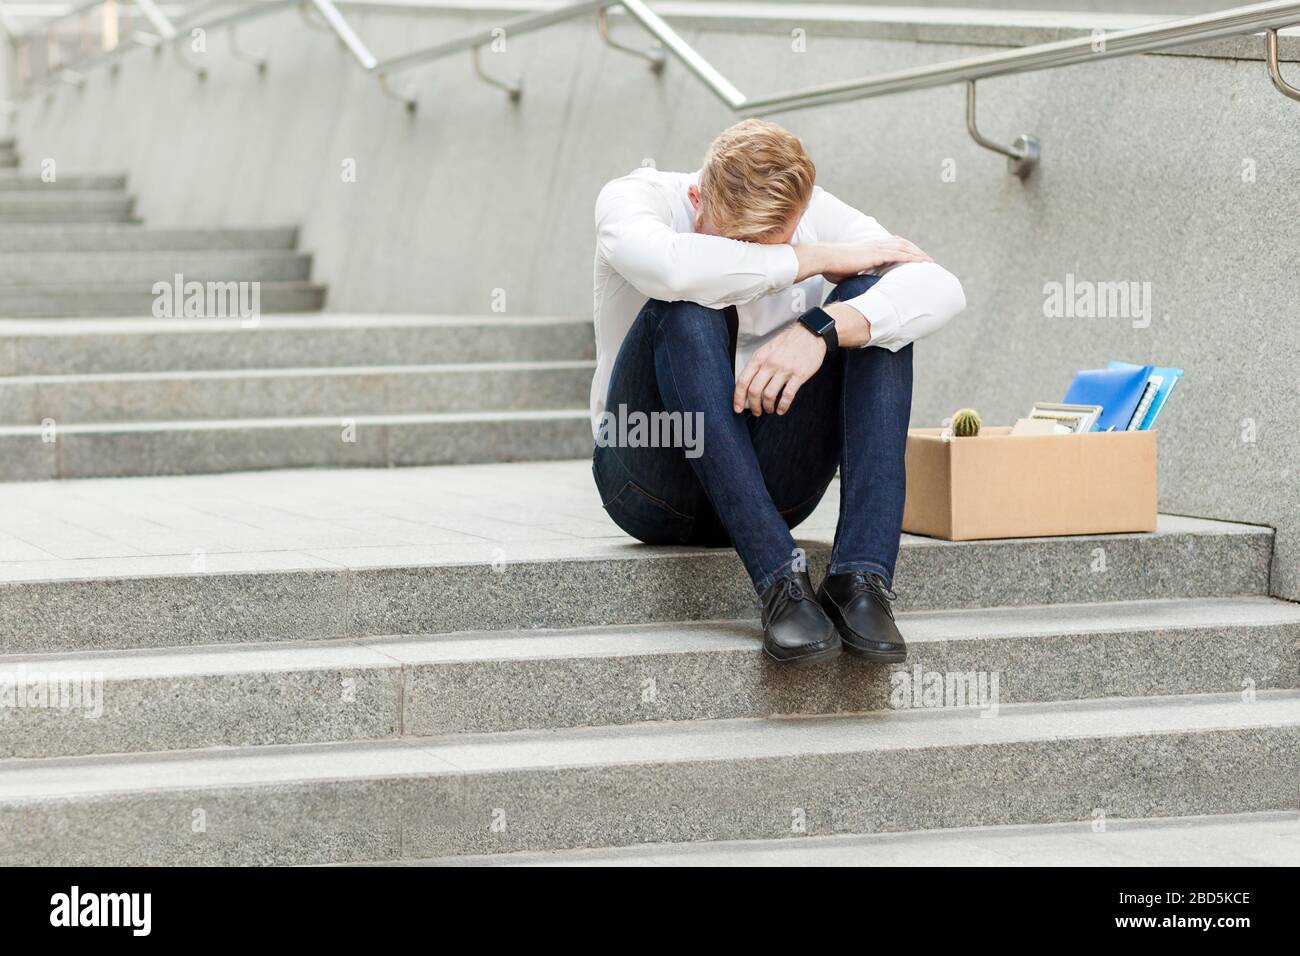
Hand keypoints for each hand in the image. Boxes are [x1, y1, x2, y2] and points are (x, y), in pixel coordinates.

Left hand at [734, 323, 826, 416]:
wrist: (810, 333)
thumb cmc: (788, 342)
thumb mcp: (767, 349)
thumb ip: (757, 365)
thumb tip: (748, 385)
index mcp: (759, 357)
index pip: (743, 381)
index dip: (738, 398)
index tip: (738, 408)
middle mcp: (769, 364)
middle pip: (754, 391)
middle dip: (753, 406)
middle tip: (756, 412)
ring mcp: (784, 370)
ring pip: (769, 395)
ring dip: (767, 407)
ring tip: (769, 409)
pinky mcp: (798, 375)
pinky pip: (787, 395)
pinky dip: (783, 406)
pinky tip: (781, 410)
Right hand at [802, 237, 931, 283]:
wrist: (824, 258)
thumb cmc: (831, 267)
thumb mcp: (846, 271)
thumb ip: (855, 275)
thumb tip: (854, 285)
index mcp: (870, 246)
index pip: (892, 244)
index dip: (905, 249)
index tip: (914, 256)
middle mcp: (876, 244)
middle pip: (903, 244)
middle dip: (916, 251)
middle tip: (928, 260)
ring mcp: (877, 248)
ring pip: (905, 248)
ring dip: (919, 254)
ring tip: (930, 262)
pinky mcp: (877, 254)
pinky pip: (900, 255)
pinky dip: (913, 258)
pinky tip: (921, 263)